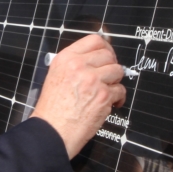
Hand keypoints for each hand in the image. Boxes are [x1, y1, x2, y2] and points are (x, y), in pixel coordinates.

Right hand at [31, 34, 126, 157]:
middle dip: (111, 66)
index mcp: (66, 59)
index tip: (108, 54)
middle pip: (109, 55)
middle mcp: (79, 66)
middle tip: (109, 76)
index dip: (105, 46)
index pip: (94, 40)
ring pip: (118, 71)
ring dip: (115, 82)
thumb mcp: (55, 77)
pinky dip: (118, 98)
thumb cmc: (51, 110)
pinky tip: (110, 103)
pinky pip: (120, 90)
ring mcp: (93, 80)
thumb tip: (95, 58)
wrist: (52, 131)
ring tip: (107, 91)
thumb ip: (73, 65)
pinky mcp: (104, 96)